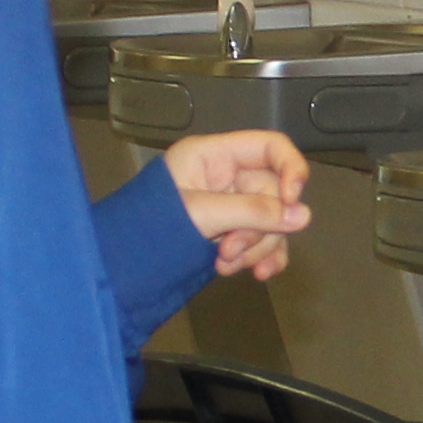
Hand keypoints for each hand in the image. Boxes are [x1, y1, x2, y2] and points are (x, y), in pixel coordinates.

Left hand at [161, 131, 312, 279]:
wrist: (119, 268)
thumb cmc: (147, 228)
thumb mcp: (200, 214)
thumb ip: (252, 212)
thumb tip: (302, 216)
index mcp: (212, 155)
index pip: (270, 147)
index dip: (290, 170)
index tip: (291, 202)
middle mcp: (225, 177)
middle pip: (273, 192)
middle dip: (259, 226)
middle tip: (232, 248)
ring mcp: (229, 207)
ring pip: (271, 222)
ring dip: (257, 247)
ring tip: (226, 265)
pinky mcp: (230, 235)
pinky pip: (264, 242)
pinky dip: (262, 258)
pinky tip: (256, 275)